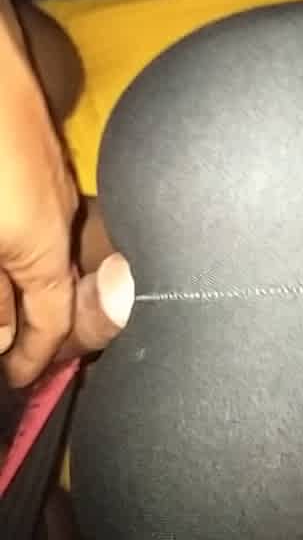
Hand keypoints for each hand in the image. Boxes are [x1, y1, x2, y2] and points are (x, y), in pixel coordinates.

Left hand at [0, 0, 133, 386]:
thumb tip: (5, 335)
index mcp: (42, 244)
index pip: (51, 322)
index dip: (36, 357)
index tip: (21, 380)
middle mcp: (58, 218)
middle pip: (55, 288)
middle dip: (37, 326)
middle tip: (15, 350)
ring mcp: (52, 185)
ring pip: (43, 253)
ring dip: (27, 285)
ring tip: (10, 306)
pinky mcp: (38, 160)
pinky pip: (38, 223)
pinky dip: (22, 250)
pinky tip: (10, 246)